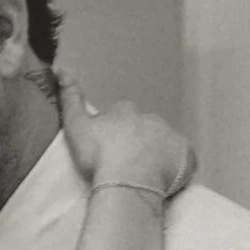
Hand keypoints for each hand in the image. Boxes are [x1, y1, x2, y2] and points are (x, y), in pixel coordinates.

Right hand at [63, 87, 191, 206]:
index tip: (110, 149)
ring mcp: (170, 136)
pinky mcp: (186, 156)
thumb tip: (62, 68)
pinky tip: (167, 181)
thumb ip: (70, 98)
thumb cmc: (99, 155)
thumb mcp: (75, 126)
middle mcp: (150, 118)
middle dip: (139, 143)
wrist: (127, 180)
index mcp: (125, 111)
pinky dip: (178, 168)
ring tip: (146, 177)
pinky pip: (184, 161)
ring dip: (158, 155)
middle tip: (128, 166)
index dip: (117, 132)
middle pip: (145, 129)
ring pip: (165, 143)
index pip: (122, 116)